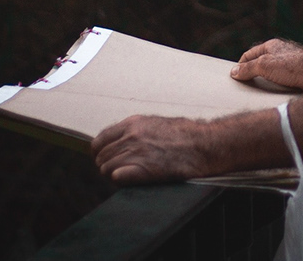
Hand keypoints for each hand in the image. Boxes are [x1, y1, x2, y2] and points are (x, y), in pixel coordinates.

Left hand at [92, 115, 209, 184]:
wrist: (202, 144)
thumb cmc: (185, 134)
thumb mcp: (155, 123)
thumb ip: (135, 130)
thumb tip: (122, 140)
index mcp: (132, 123)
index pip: (100, 140)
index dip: (100, 152)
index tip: (105, 157)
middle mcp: (131, 136)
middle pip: (101, 156)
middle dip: (107, 165)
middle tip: (117, 170)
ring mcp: (136, 152)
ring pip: (106, 168)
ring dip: (113, 175)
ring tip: (126, 176)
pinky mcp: (143, 169)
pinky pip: (117, 177)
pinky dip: (120, 180)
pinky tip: (129, 179)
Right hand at [231, 38, 302, 89]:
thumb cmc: (293, 66)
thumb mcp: (264, 65)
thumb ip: (248, 68)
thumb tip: (234, 72)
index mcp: (271, 47)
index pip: (249, 55)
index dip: (239, 65)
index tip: (234, 78)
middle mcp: (280, 54)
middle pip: (260, 64)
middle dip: (251, 75)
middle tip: (243, 88)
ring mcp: (289, 65)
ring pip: (271, 74)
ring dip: (264, 84)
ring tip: (257, 95)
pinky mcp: (297, 76)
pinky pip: (281, 83)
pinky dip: (275, 89)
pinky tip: (273, 97)